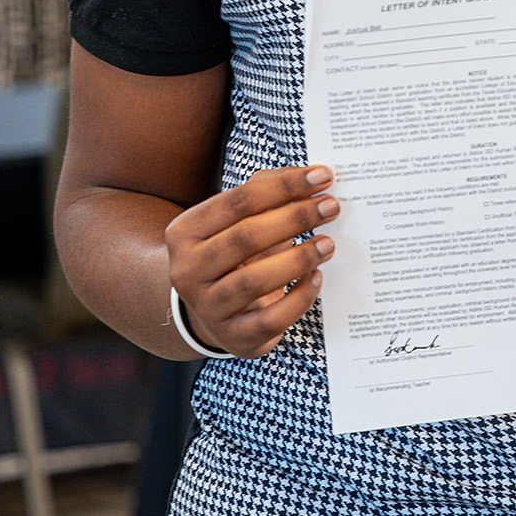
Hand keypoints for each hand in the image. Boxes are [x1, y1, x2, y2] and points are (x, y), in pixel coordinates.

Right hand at [165, 167, 338, 357]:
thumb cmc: (234, 254)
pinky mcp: (234, 338)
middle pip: (246, 237)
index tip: (322, 177)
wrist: (211, 311)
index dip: (284, 186)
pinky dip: (299, 298)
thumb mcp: (236, 220)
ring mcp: (208, 308)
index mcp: (185, 232)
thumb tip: (307, 177)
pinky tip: (317, 278)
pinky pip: (270, 319)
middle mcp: (188, 271)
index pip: (239, 201)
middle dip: (295, 218)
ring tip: (328, 244)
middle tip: (331, 207)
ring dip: (298, 258)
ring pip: (254, 280)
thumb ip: (266, 189)